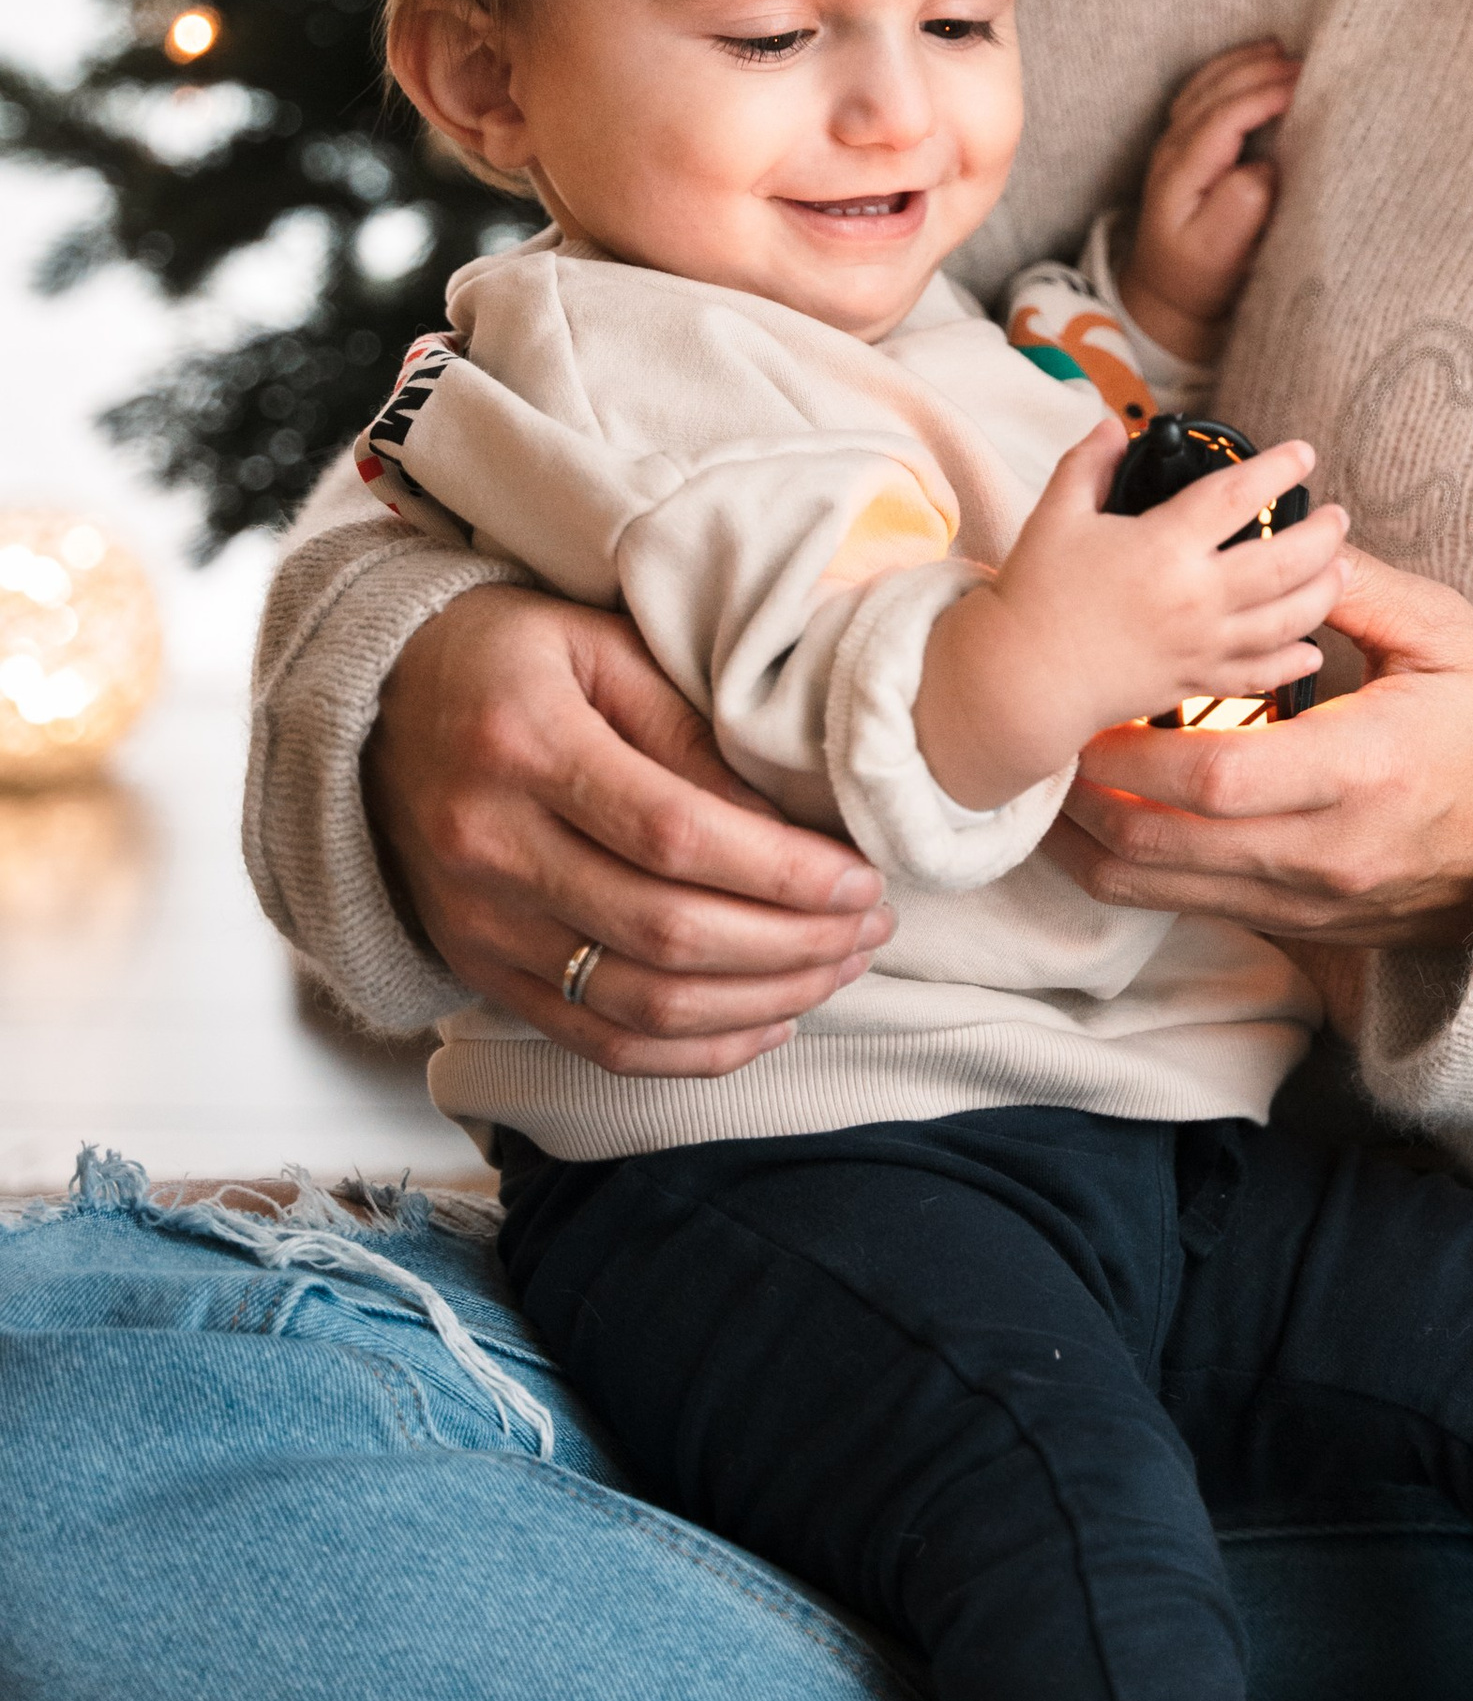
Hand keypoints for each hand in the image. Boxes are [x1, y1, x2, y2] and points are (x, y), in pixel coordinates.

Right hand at [366, 586, 893, 1074]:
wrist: (371, 705)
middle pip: (666, 933)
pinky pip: (596, 1043)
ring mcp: (478, 925)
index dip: (782, 871)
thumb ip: (692, 729)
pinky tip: (770, 1023)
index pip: (675, 836)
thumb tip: (796, 819)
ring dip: (761, 1002)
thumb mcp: (599, 647)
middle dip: (793, 944)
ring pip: (640, 1006)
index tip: (860, 876)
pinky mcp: (479, 972)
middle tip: (872, 923)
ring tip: (840, 968)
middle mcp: (490, 848)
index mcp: (524, 745)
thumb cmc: (507, 658)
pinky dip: (693, 1053)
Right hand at [913, 419, 1348, 811]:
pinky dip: (1292, 661)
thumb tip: (1111, 424)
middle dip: (1323, 534)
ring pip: (1287, 619)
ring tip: (1341, 567)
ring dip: (1324, 590)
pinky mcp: (1194, 683)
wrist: (1020, 681)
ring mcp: (1200, 644)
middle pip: (1285, 561)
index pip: (1237, 496)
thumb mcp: (1055, 515)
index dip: (1278, 468)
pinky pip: (1259, 674)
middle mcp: (1194, 597)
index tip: (1304, 453)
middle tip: (1339, 514)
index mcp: (1162, 546)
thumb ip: (1087, 463)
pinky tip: (1311, 648)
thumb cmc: (1035, 596)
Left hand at [1049, 544, 1472, 948]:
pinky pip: (1197, 906)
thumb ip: (1360, 589)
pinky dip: (1141, 870)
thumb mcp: (1447, 636)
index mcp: (1365, 770)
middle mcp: (1329, 852)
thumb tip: (1289, 541)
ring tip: (1056, 786)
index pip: (1220, 776)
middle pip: (1170, 843)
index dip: (1139, 750)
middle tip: (1050, 743)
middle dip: (1092, 798)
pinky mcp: (1304, 923)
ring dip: (1097, 842)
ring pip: (1166, 890)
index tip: (1094, 710)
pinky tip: (1111, 823)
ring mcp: (1314, 900)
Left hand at [1117, 40, 1299, 362]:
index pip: (1223, 116)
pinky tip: (1257, 61)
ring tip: (1285, 52)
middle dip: (1260, 71)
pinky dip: (1231, 69)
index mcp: (1182, 171)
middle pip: (1214, 90)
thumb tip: (1266, 167)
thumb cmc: (1200, 276)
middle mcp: (1172, 149)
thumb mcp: (1220, 253)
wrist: (1168, 293)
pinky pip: (1204, 91)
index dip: (1263, 95)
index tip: (1305, 87)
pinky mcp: (1185, 145)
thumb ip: (1241, 207)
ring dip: (1244, 62)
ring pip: (1206, 85)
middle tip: (1310, 65)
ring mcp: (1174, 143)